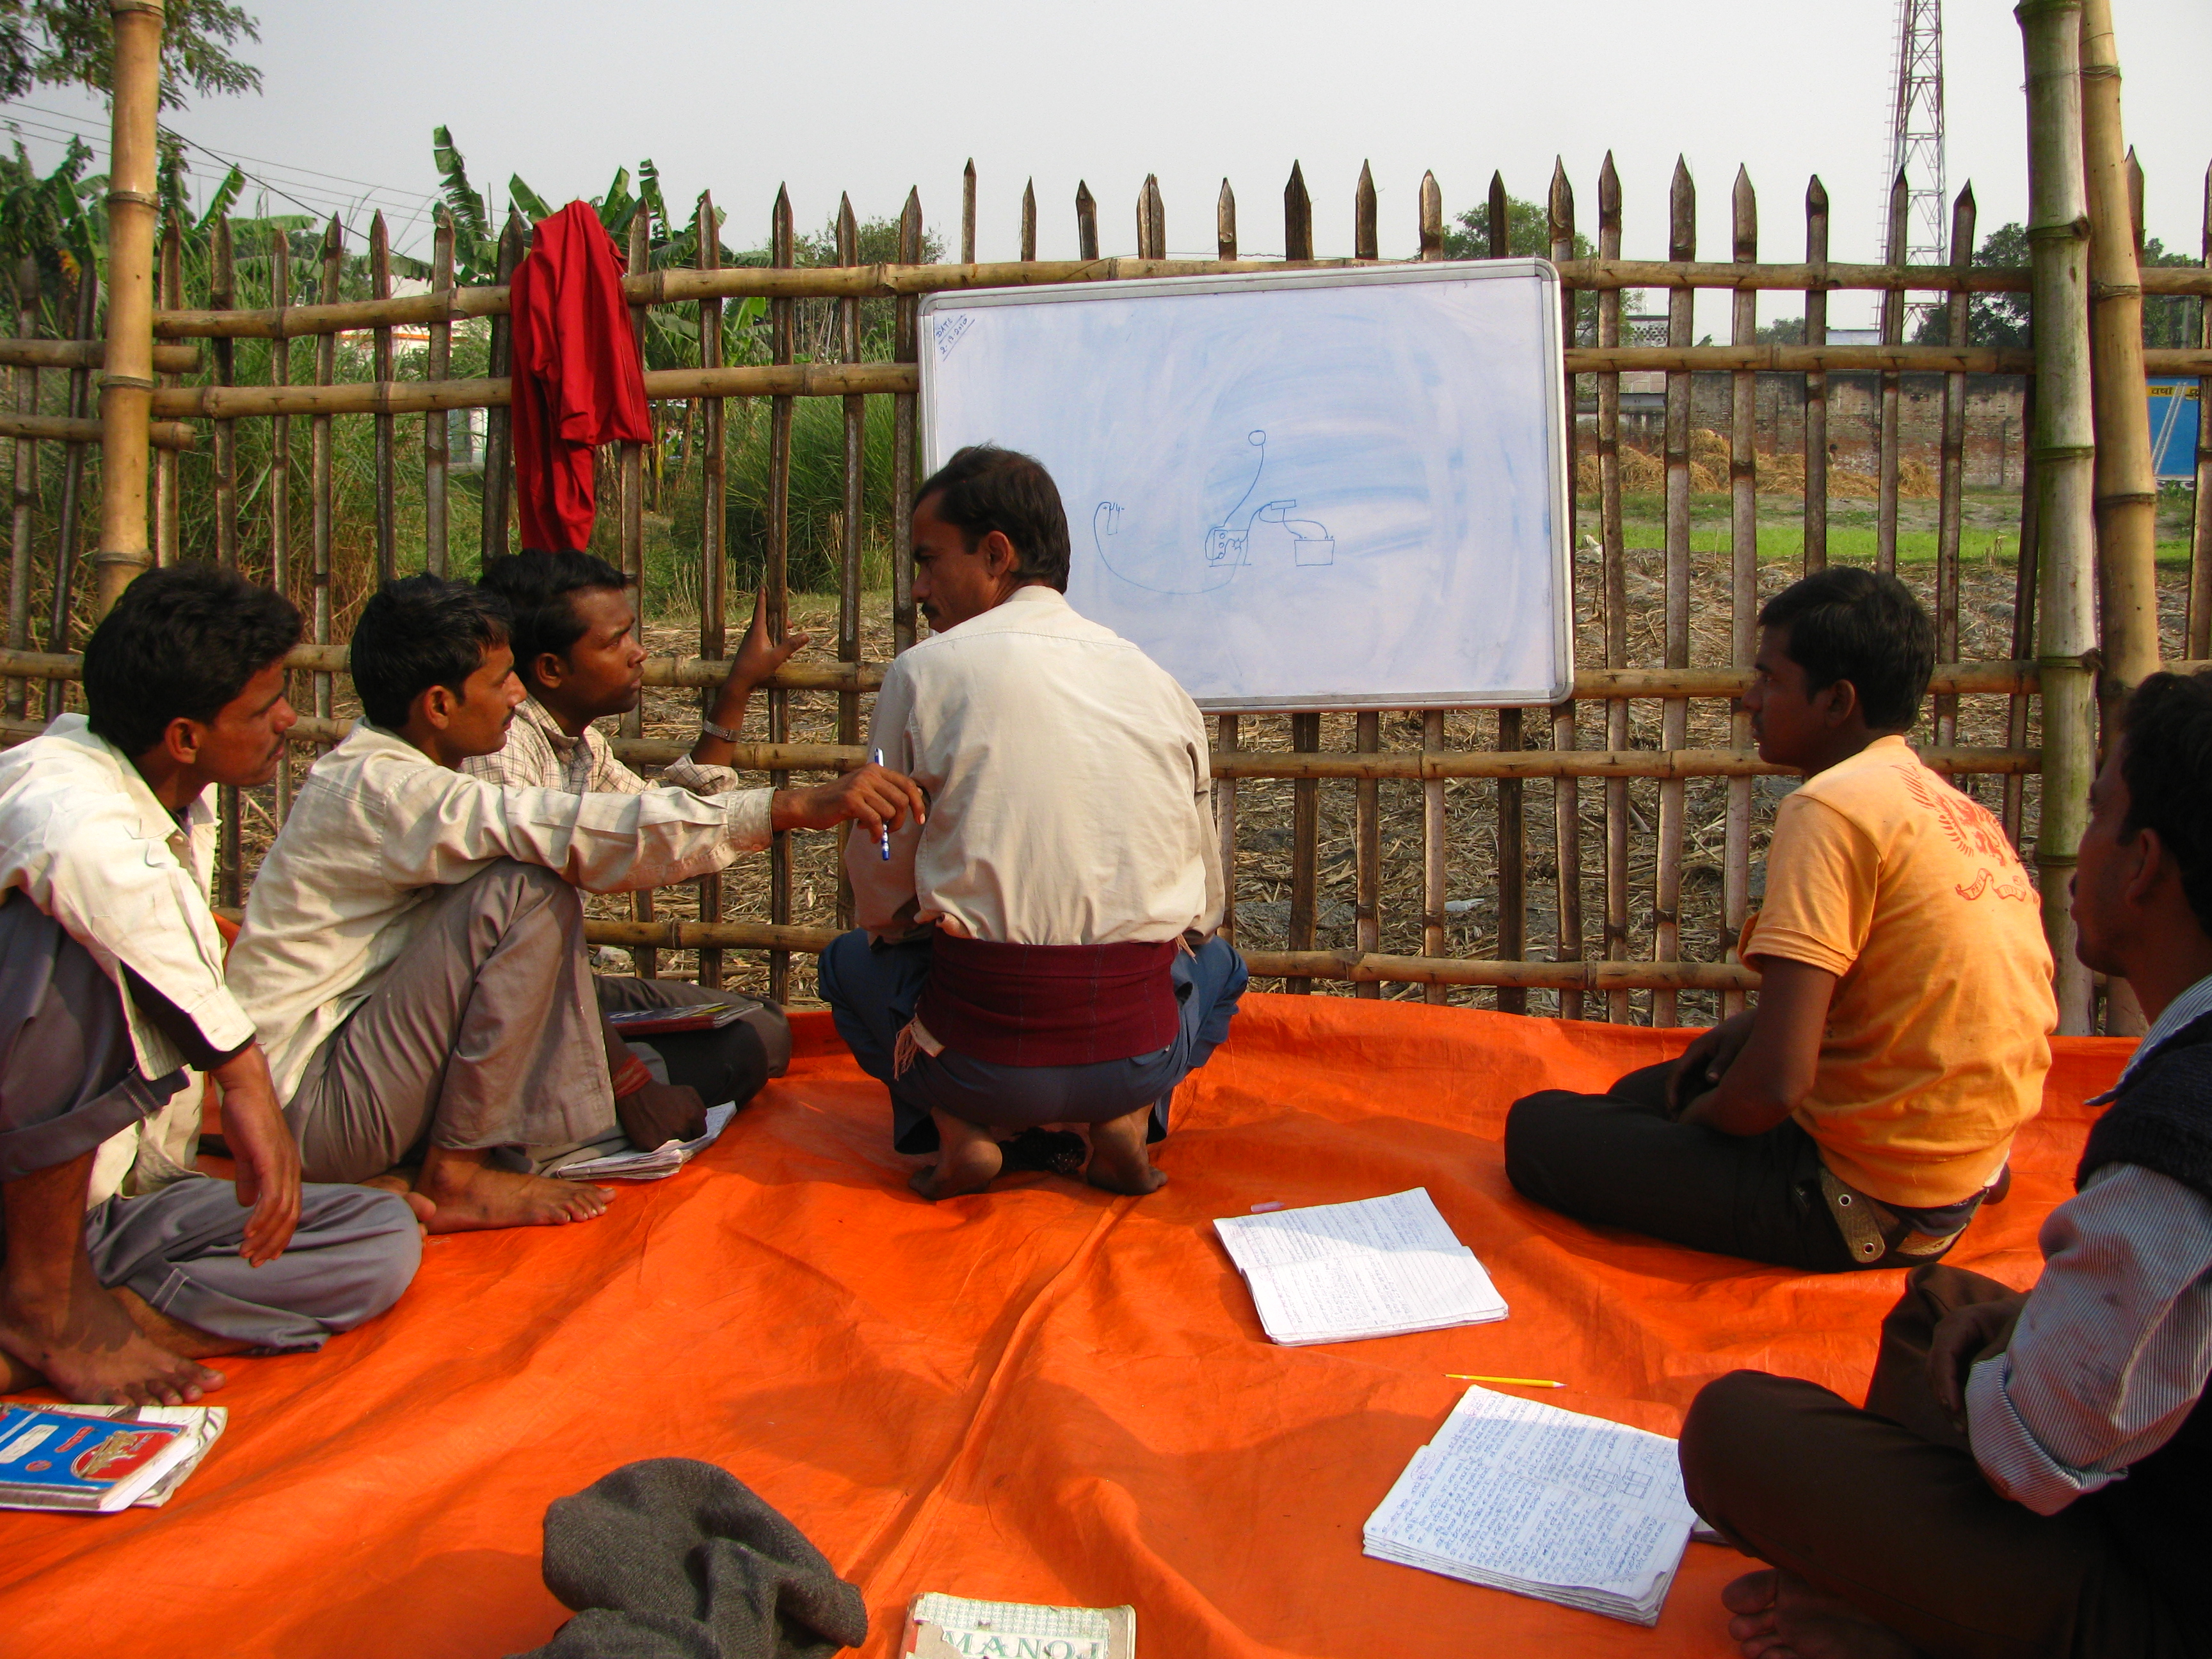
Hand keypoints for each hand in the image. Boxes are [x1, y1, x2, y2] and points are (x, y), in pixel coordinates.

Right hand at [209, 1046, 301, 1266]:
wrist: (246, 1090)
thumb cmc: (246, 1120)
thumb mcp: (247, 1156)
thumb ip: (248, 1179)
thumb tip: (246, 1204)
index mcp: (288, 1171)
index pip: (290, 1211)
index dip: (279, 1235)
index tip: (263, 1255)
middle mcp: (291, 1170)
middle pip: (289, 1216)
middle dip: (272, 1243)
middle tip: (254, 1262)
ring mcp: (284, 1164)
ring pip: (281, 1210)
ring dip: (263, 1235)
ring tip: (246, 1252)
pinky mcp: (271, 1158)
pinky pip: (270, 1195)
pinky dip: (261, 1217)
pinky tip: (248, 1231)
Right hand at [615, 1079, 708, 1149]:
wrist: (636, 1093)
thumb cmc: (663, 1092)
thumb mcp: (688, 1091)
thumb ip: (700, 1106)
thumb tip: (702, 1120)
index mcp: (693, 1116)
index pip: (700, 1133)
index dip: (693, 1129)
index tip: (686, 1127)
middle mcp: (682, 1128)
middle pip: (687, 1139)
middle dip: (681, 1133)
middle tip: (670, 1125)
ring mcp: (667, 1138)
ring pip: (674, 1146)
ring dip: (669, 1139)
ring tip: (660, 1127)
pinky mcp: (652, 1146)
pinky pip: (658, 1150)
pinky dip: (655, 1143)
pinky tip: (650, 1132)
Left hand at [720, 592, 809, 712]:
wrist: (739, 682)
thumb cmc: (755, 668)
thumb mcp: (777, 657)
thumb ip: (791, 645)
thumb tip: (806, 636)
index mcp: (757, 631)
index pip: (761, 609)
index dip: (763, 597)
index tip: (763, 586)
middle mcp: (753, 633)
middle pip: (767, 619)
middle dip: (780, 620)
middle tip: (791, 624)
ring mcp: (751, 641)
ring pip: (766, 630)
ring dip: (778, 633)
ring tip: (788, 643)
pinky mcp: (751, 649)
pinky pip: (764, 639)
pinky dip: (773, 641)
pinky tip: (782, 654)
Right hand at [772, 761, 927, 835]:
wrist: (810, 805)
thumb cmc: (840, 802)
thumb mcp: (865, 792)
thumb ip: (886, 793)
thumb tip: (916, 800)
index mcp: (876, 770)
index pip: (908, 784)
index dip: (917, 803)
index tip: (919, 819)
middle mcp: (869, 774)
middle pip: (902, 800)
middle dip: (901, 820)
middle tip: (891, 830)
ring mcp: (860, 786)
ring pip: (889, 812)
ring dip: (885, 827)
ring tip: (871, 829)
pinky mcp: (851, 800)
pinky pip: (875, 821)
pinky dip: (876, 832)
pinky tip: (868, 835)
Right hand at [1669, 1010, 1755, 1115]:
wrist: (1755, 1022)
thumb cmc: (1742, 1033)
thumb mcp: (1732, 1047)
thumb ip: (1721, 1063)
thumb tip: (1710, 1080)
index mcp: (1697, 1049)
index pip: (1677, 1072)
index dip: (1672, 1090)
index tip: (1674, 1107)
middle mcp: (1697, 1057)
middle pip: (1680, 1080)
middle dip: (1676, 1099)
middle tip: (1676, 1120)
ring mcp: (1705, 1062)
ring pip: (1690, 1083)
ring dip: (1686, 1100)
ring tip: (1686, 1120)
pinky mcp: (1714, 1067)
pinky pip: (1702, 1083)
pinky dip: (1699, 1096)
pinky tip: (1702, 1110)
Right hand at [1928, 1293, 2027, 1427]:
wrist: (2019, 1313)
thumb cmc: (2018, 1321)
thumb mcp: (2012, 1335)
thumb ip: (1994, 1354)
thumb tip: (1975, 1379)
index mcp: (1959, 1322)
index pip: (1944, 1354)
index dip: (1946, 1382)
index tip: (1955, 1407)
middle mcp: (1946, 1333)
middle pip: (1935, 1369)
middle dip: (1946, 1398)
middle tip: (1963, 1427)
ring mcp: (1947, 1346)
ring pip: (1936, 1379)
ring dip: (1948, 1404)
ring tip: (1965, 1430)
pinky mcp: (1953, 1359)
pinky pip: (1946, 1382)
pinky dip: (1954, 1401)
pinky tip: (1965, 1421)